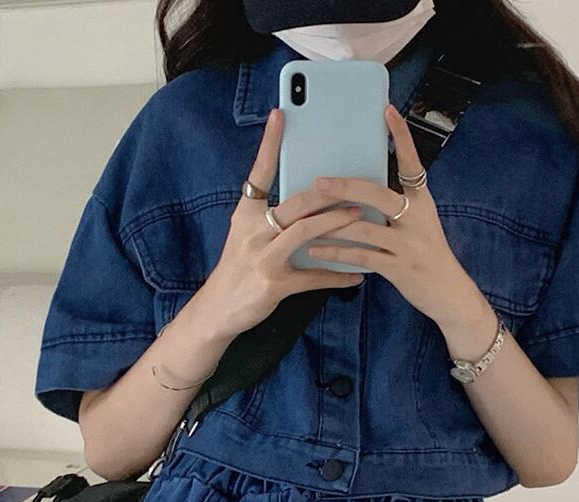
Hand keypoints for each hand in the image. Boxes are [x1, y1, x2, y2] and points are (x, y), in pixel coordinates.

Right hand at [195, 107, 368, 343]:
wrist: (217, 310)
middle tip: (354, 183)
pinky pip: (312, 278)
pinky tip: (356, 277)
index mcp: (245, 215)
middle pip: (295, 203)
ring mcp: (263, 258)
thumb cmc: (237, 271)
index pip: (258, 173)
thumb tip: (306, 204)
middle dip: (327, 193)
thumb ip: (271, 220)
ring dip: (336, 223)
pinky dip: (336, 277)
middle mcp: (253, 232)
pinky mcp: (274, 284)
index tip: (280, 115)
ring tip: (361, 215)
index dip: (269, 144)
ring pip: (305, 233)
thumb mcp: (246, 237)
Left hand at [304, 103, 490, 331]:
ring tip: (307, 219)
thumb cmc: (428, 256)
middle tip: (319, 181)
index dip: (401, 137)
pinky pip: (361, 256)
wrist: (449, 293)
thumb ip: (397, 207)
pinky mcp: (398, 268)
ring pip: (364, 228)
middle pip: (378, 195)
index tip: (387, 111)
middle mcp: (417, 218)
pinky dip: (336, 252)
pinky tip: (316, 249)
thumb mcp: (420, 225)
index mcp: (423, 202)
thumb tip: (360, 192)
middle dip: (346, 187)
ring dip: (332, 223)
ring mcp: (408, 244)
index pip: (411, 164)